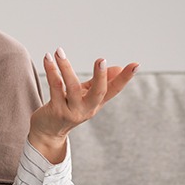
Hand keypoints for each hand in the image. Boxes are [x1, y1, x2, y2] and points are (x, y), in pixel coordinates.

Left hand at [28, 47, 138, 164]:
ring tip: (59, 52)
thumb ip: (98, 82)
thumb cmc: (68, 108)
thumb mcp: (86, 96)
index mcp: (96, 103)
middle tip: (101, 59)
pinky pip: (54, 88)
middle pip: (98, 93)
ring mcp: (71, 111)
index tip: (136, 64)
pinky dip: (51, 72)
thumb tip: (118, 67)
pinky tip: (47, 59)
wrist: (48, 132)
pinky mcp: (55, 111)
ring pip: (71, 88)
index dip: (125, 78)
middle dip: (100, 76)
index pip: (114, 89)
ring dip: (65, 68)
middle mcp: (87, 109)